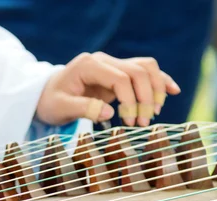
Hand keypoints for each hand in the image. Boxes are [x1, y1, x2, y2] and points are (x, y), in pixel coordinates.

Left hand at [36, 52, 180, 126]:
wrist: (44, 96)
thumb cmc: (50, 103)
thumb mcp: (60, 108)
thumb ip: (84, 109)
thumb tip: (110, 113)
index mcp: (89, 65)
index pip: (120, 78)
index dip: (130, 100)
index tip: (129, 122)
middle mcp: (103, 61)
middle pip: (137, 71)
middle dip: (145, 99)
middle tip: (142, 124)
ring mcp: (112, 65)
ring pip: (145, 69)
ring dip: (154, 90)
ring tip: (153, 114)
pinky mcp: (118, 74)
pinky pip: (143, 71)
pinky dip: (158, 81)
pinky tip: (172, 91)